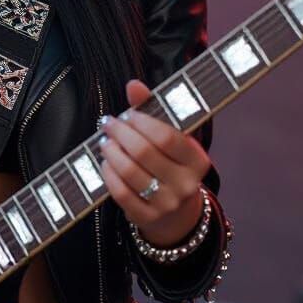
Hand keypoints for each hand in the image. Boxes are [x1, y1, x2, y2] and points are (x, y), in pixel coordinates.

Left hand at [98, 78, 210, 243]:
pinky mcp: (147, 218)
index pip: (168, 137)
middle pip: (145, 153)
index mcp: (197, 160)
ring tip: (104, 141)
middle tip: (108, 123)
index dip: (143, 122)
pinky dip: (109, 174)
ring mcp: (167, 204)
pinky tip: (105, 163)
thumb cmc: (170, 164)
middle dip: (121, 134)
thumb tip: (133, 85)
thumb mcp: (170, 137)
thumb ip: (152, 109)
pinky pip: (121, 193)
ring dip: (111, 152)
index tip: (128, 114)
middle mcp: (186, 184)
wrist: (177, 212)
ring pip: (130, 173)